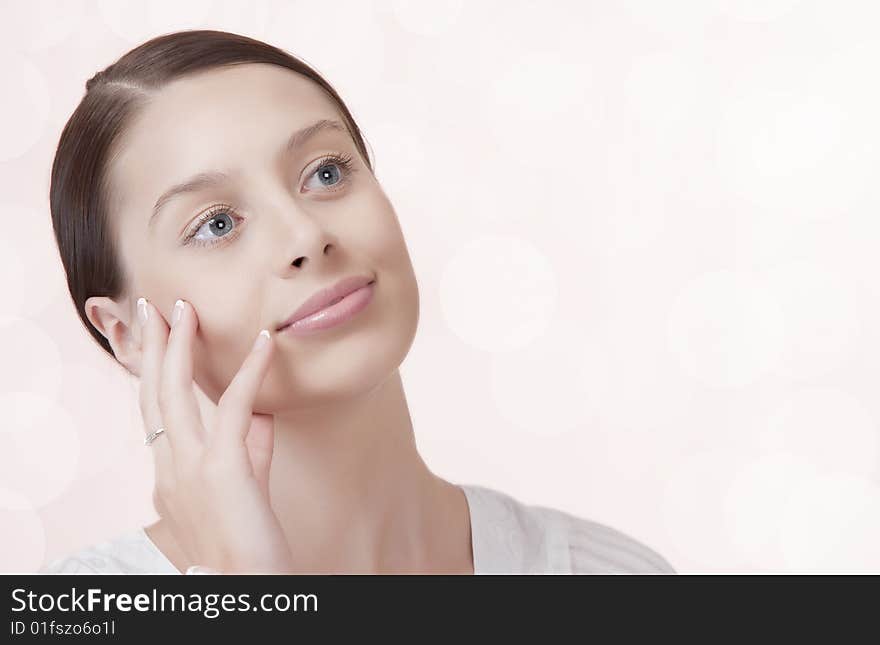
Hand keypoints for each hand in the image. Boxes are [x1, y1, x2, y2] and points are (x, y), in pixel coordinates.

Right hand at [136, 297, 293, 573]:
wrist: (247, 589)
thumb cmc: (249, 545)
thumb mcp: (246, 487)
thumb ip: (252, 448)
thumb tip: (262, 411)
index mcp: (168, 478)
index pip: (154, 414)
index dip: (154, 374)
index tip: (158, 339)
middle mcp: (167, 471)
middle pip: (151, 396)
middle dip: (152, 348)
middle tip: (154, 307)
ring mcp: (188, 469)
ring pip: (172, 394)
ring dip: (178, 346)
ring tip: (183, 309)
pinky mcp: (221, 470)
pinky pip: (234, 408)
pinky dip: (251, 370)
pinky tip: (265, 342)